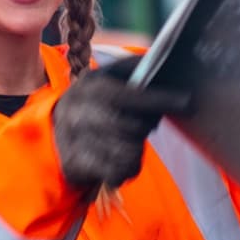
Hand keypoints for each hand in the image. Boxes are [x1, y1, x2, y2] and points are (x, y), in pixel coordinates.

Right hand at [51, 55, 190, 197]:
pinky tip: (118, 158)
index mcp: (92, 85)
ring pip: (129, 152)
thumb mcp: (109, 80)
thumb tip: (169, 67)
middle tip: (143, 125)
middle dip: (145, 127)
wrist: (52, 133)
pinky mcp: (76, 164)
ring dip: (136, 149)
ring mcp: (76, 139)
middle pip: (134, 127)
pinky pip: (119, 172)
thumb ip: (136, 73)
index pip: (131, 95)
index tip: (187, 101)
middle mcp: (80, 111)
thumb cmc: (94, 104)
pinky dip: (127, 168)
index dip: (160, 99)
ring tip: (128, 141)